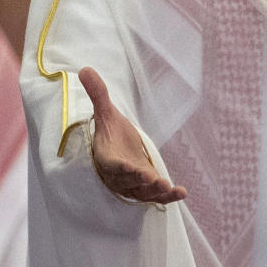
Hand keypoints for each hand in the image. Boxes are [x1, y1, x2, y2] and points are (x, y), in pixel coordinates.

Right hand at [78, 67, 185, 203]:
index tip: (134, 169)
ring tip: (169, 187)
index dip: (123, 169)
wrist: (117, 151)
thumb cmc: (111, 134)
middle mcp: (120, 176)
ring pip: (143, 192)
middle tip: (154, 180)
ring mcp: (133, 186)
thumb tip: (84, 69)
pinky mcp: (146, 190)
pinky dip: (169, 197)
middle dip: (141, 182)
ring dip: (156, 191)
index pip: (113, 165)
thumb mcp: (106, 113)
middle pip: (129, 182)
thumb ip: (98, 94)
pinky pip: (156, 197)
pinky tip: (182, 192)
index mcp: (108, 158)